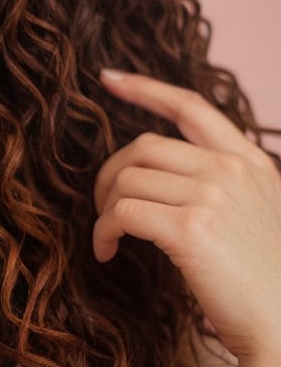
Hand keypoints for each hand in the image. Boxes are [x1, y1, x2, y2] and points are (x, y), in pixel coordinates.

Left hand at [93, 69, 280, 363]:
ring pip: (127, 179)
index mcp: (252, 162)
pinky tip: (106, 252)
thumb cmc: (267, 288)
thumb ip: (225, 188)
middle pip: (144, 147)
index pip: (192, 106)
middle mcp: (232, 170)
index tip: (108, 78)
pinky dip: (103, 231)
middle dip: (110, 174)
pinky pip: (121, 213)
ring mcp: (213, 196)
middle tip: (103, 207)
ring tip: (108, 237)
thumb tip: (165, 180)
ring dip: (105, 208)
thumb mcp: (258, 217)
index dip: (145, 88)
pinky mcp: (190, 229)